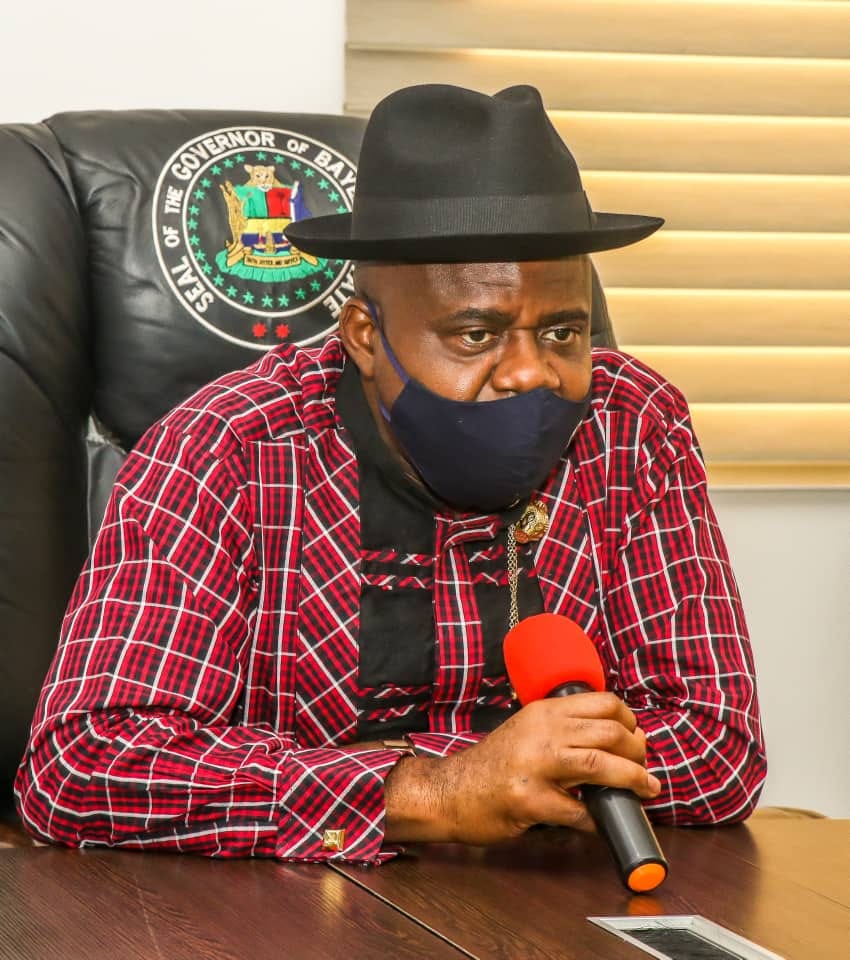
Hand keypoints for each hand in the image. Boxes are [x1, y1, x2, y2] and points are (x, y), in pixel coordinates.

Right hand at [384, 692, 660, 845]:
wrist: (450, 791)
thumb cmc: (493, 764)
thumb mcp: (527, 731)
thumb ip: (563, 729)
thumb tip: (617, 737)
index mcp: (543, 711)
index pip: (603, 703)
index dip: (630, 721)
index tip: (636, 737)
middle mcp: (541, 732)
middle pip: (610, 733)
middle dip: (638, 753)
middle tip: (644, 770)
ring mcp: (535, 766)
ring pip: (601, 764)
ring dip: (631, 780)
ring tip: (644, 791)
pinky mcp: (530, 801)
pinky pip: (579, 812)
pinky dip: (596, 819)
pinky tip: (598, 822)